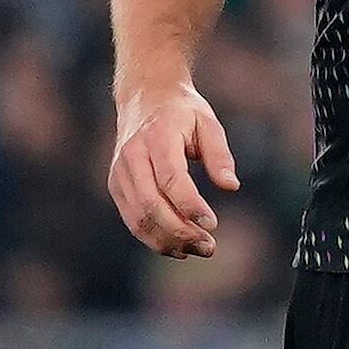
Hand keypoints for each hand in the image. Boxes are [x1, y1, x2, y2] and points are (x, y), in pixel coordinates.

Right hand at [108, 84, 238, 258]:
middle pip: (151, 204)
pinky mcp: (117, 185)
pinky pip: (132, 219)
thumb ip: (220, 154)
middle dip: (181, 231)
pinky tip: (179, 247)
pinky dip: (154, 238)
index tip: (213, 224)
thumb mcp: (208, 122)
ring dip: (168, 241)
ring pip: (138, 218)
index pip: (170, 178)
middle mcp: (132, 155)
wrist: (144, 98)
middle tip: (210, 247)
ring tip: (198, 250)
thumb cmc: (182, 112)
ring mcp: (120, 172)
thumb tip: (231, 186)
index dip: (190, 205)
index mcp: (157, 136)